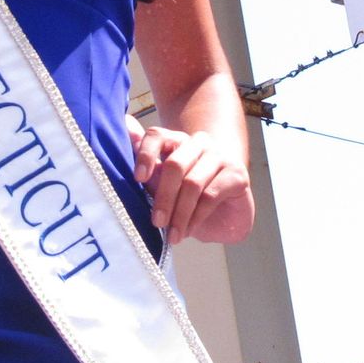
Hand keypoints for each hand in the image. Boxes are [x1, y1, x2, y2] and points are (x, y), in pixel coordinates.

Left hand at [128, 115, 254, 244]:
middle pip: (175, 164)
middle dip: (163, 197)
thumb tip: (125, 128)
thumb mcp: (162, 187)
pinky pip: (211, 195)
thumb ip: (147, 166)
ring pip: (192, 183)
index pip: (157, 136)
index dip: (146, 155)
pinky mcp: (237, 174)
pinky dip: (196, 217)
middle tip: (156, 222)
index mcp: (176, 141)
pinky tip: (189, 230)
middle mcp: (198, 143)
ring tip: (172, 235)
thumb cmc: (189, 200)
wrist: (226, 217)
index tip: (138, 179)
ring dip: (180, 214)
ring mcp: (220, 156)